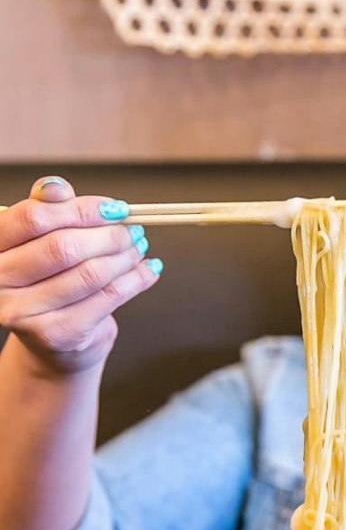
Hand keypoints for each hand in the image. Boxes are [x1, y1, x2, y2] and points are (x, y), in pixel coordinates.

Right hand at [0, 175, 162, 375]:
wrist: (53, 343)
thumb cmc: (49, 283)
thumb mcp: (44, 244)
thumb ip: (50, 213)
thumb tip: (58, 186)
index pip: (34, 218)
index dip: (80, 209)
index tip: (115, 208)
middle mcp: (1, 281)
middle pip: (63, 247)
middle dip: (108, 235)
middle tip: (133, 230)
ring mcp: (25, 313)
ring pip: (90, 274)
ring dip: (125, 257)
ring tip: (140, 247)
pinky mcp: (56, 335)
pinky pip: (107, 299)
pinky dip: (135, 281)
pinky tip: (148, 271)